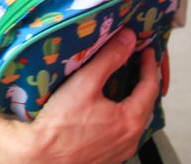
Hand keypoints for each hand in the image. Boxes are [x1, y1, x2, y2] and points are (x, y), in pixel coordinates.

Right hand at [22, 29, 158, 163]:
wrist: (40, 158)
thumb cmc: (59, 125)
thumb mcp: (85, 83)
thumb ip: (109, 58)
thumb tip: (128, 39)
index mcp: (130, 121)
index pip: (150, 86)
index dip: (149, 64)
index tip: (145, 50)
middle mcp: (130, 140)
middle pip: (145, 105)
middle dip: (143, 82)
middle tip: (137, 63)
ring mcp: (119, 152)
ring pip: (134, 121)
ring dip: (133, 100)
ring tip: (124, 82)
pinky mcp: (106, 158)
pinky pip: (122, 133)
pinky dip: (121, 116)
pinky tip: (108, 108)